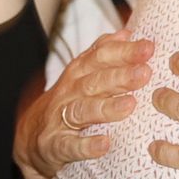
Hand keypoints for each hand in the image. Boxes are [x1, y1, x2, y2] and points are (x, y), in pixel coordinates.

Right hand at [17, 34, 152, 178]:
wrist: (31, 139)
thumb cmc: (66, 104)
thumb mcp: (80, 76)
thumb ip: (101, 54)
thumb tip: (126, 32)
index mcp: (78, 73)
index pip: (99, 57)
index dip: (123, 51)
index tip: (148, 48)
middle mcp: (69, 93)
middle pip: (94, 81)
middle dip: (120, 76)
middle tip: (145, 73)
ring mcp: (60, 119)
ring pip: (83, 110)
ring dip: (106, 107)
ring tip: (130, 105)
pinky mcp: (55, 145)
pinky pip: (70, 145)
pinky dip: (87, 146)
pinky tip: (105, 144)